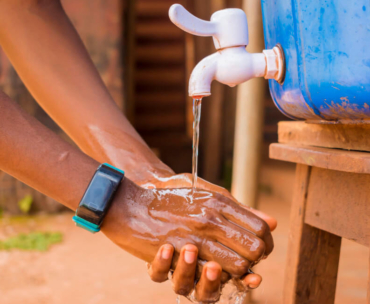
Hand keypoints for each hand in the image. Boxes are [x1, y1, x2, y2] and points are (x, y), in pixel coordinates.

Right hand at [101, 178, 272, 301]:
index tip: (261, 248)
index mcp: (219, 202)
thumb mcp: (206, 194)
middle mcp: (211, 218)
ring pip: (237, 265)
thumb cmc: (171, 197)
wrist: (131, 204)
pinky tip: (212, 269)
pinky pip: (210, 272)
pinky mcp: (179, 252)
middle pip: (254, 248)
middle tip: (249, 259)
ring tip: (232, 266)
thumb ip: (239, 208)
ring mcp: (196, 236)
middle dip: (257, 259)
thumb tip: (273, 222)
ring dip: (239, 271)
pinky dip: (217, 276)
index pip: (260, 228)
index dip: (266, 242)